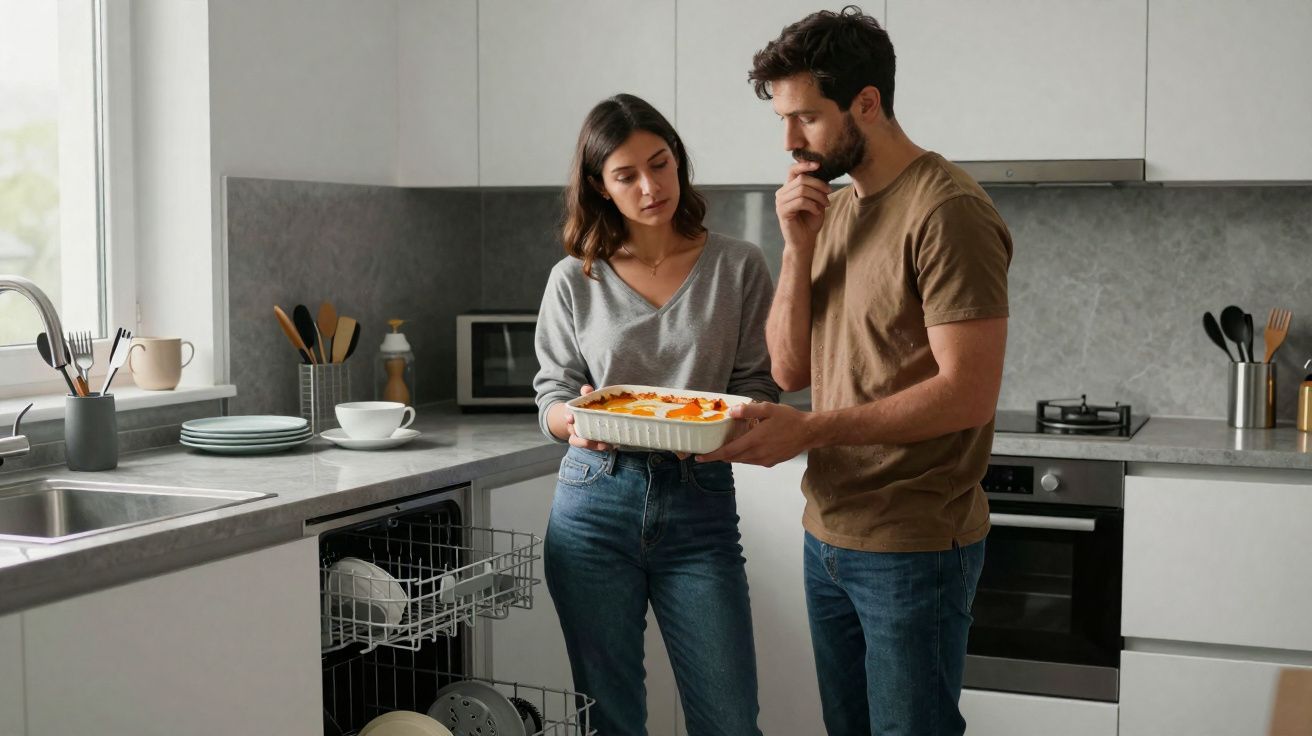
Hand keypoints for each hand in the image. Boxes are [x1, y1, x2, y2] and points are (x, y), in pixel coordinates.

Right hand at [565, 385, 610, 451]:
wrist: (583, 418)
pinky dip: (604, 446)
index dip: (569, 418)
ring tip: (606, 445)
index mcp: (572, 418)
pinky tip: (613, 445)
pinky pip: (596, 446)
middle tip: (588, 441)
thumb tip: (587, 389)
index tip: (570, 418)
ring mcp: (583, 438)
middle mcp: (575, 430)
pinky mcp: (593, 443)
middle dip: (582, 441)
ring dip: (595, 446)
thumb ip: (586, 393)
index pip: (568, 418)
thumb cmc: (585, 407)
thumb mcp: (585, 399)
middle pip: (575, 439)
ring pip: (586, 445)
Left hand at [695, 402, 815, 467]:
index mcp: (755, 440)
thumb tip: (732, 411)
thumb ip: (749, 410)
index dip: (712, 456)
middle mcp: (758, 454)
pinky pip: (752, 461)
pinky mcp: (771, 462)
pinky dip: (744, 456)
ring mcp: (765, 460)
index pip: (728, 452)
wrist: (809, 432)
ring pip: (742, 461)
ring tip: (724, 449)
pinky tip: (745, 448)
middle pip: (733, 458)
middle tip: (708, 452)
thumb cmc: (790, 419)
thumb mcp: (769, 409)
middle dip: (719, 456)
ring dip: (732, 456)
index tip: (699, 458)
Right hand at [775, 161, 831, 251]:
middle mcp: (781, 193)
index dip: (805, 164)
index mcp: (788, 188)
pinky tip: (817, 212)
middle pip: (801, 179)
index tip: (819, 165)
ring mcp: (780, 202)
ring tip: (826, 204)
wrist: (805, 241)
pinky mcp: (782, 212)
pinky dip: (812, 205)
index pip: (793, 170)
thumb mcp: (816, 201)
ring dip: (818, 196)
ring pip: (802, 190)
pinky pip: (800, 201)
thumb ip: (816, 187)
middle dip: (819, 185)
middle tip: (829, 193)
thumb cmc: (810, 221)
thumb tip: (821, 173)